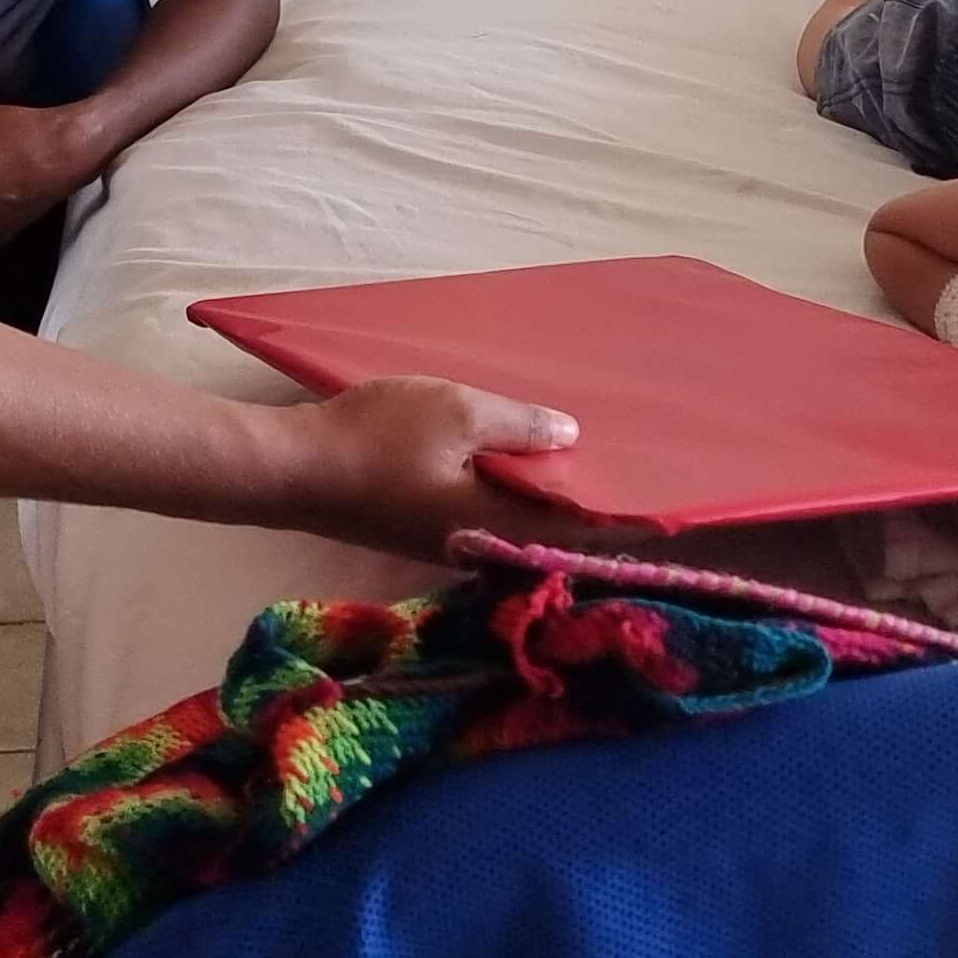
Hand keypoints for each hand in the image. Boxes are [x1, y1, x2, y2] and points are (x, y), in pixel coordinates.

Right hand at [271, 376, 618, 558]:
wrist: (289, 468)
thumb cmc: (375, 438)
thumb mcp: (455, 412)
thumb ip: (518, 426)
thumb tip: (572, 438)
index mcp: (495, 524)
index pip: (577, 531)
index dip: (622, 519)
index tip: (668, 509)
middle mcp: (478, 544)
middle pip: (549, 532)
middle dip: (591, 509)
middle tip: (634, 477)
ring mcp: (448, 539)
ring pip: (517, 521)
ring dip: (550, 498)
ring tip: (587, 464)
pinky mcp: (423, 526)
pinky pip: (487, 511)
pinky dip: (514, 490)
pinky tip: (521, 460)